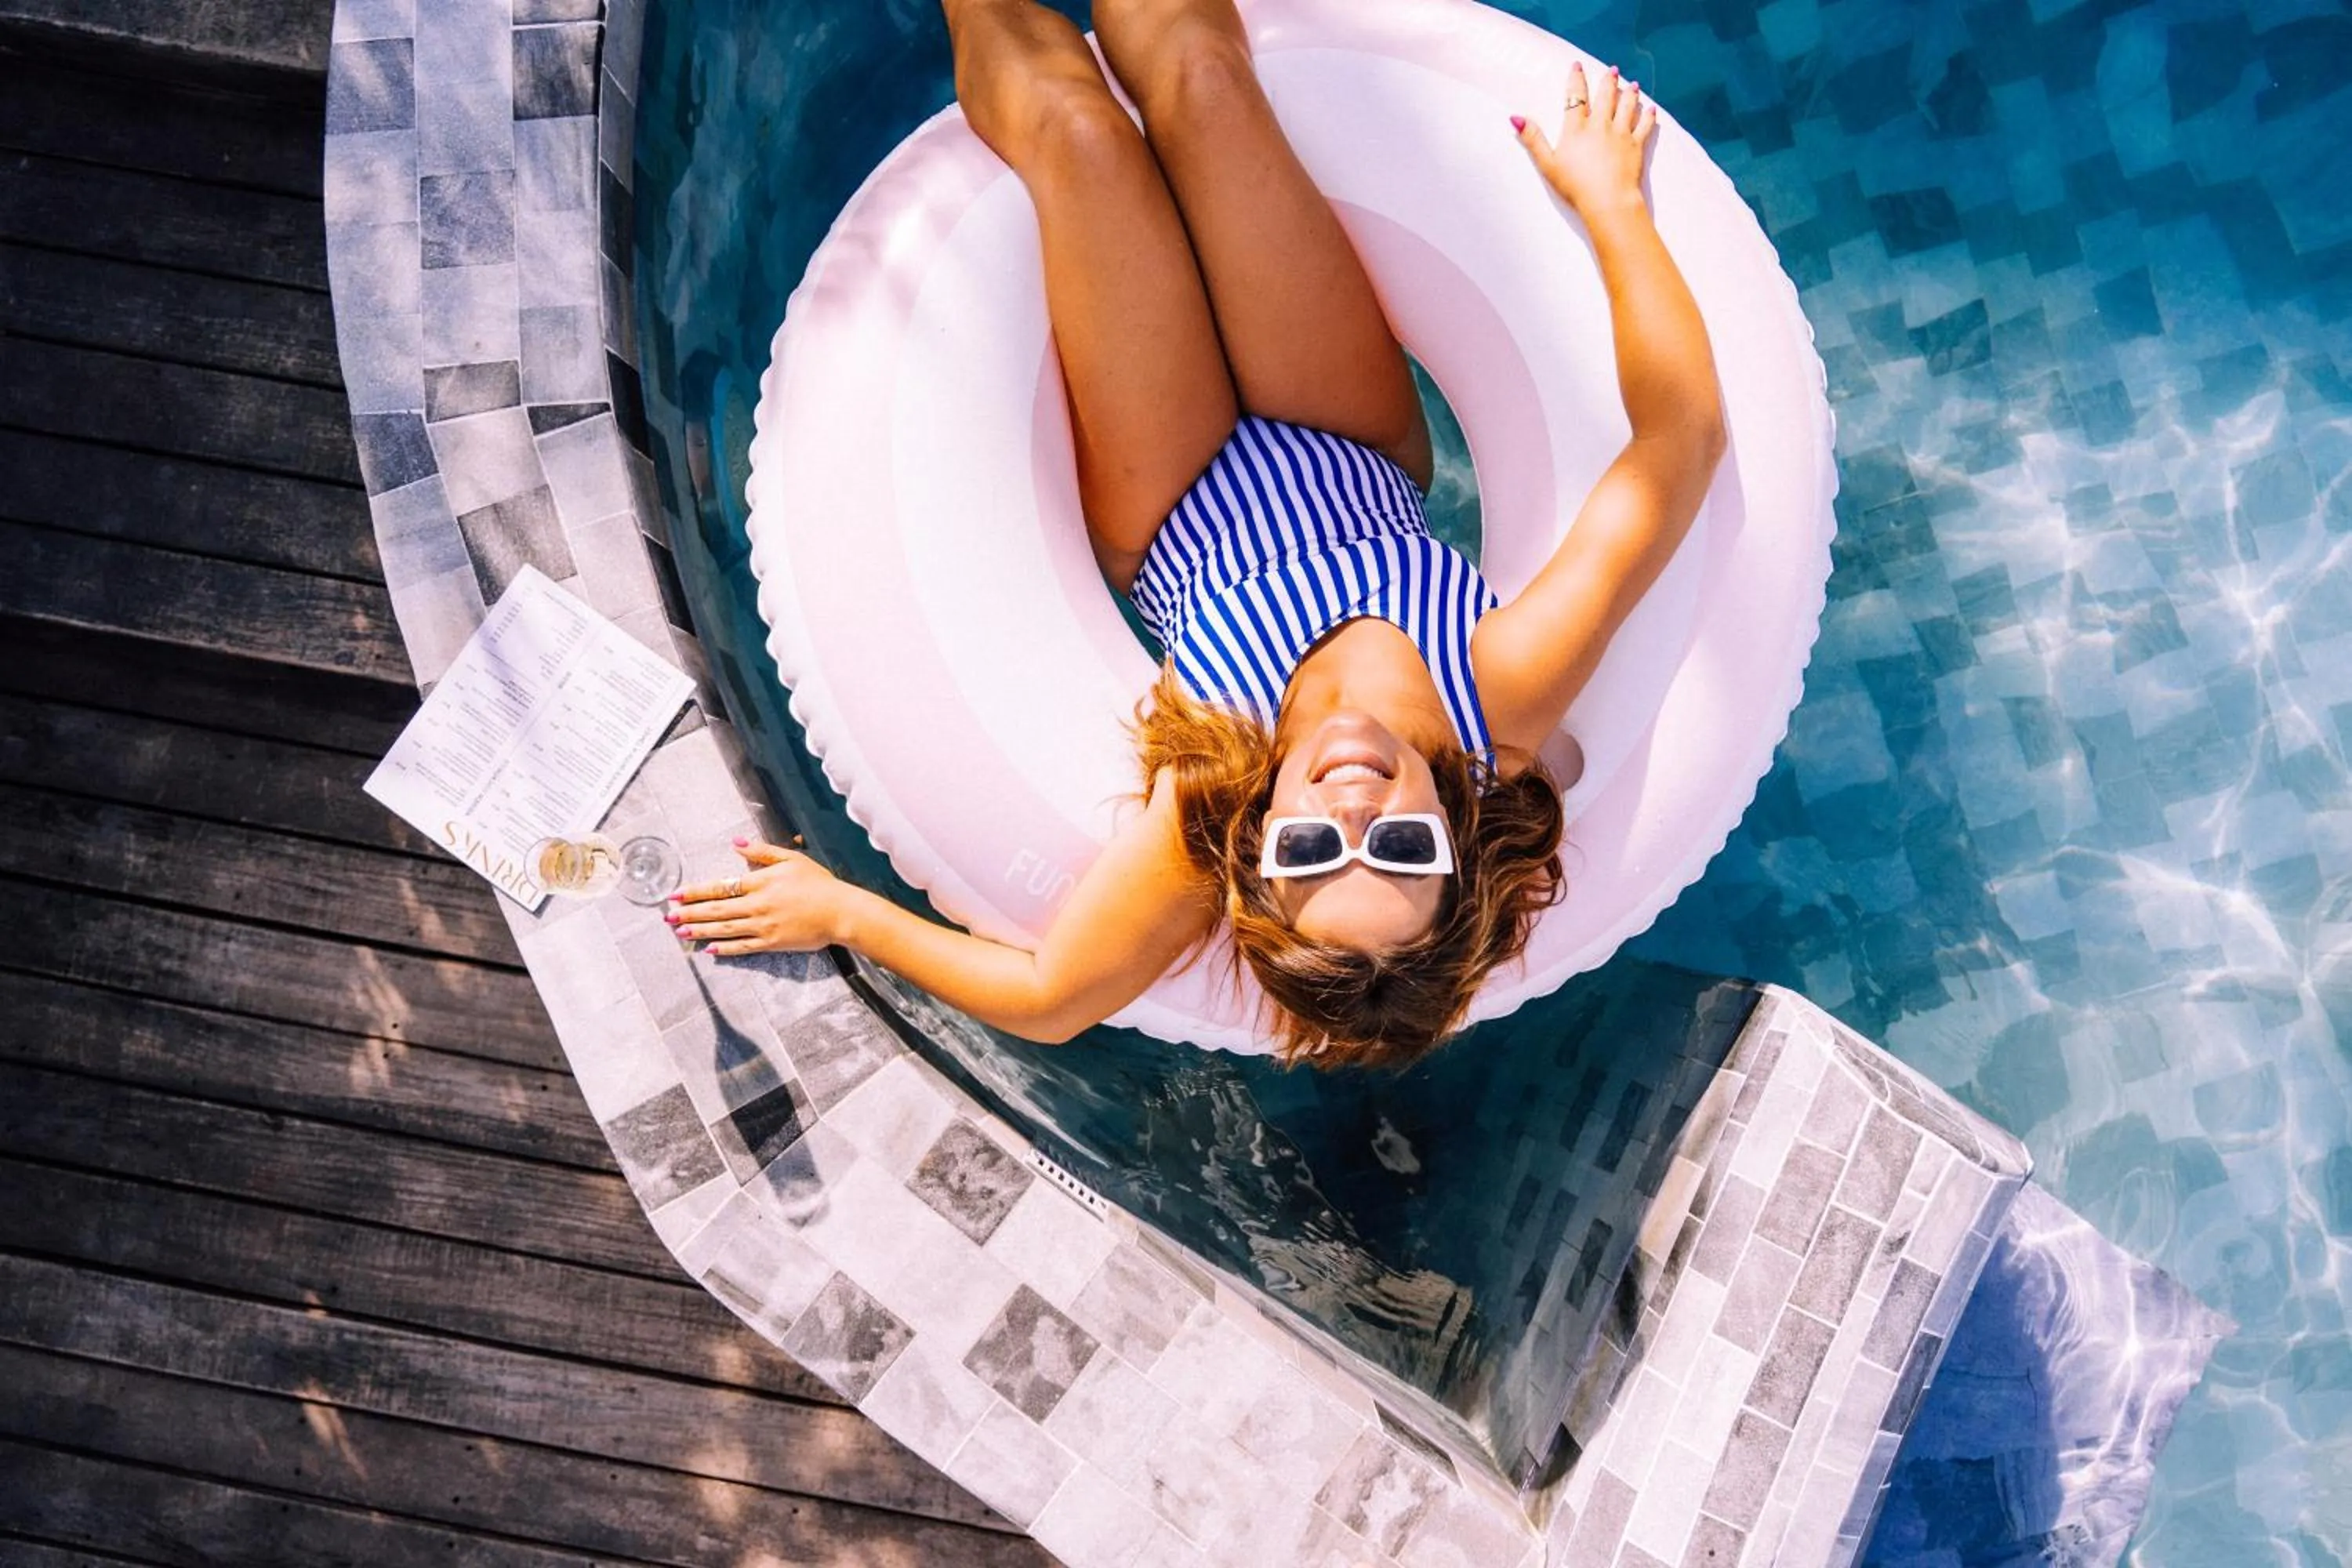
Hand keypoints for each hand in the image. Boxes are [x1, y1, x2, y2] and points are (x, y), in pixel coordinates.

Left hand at [668, 836, 849, 955]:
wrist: (841, 911)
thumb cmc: (819, 883)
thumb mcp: (792, 859)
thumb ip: (762, 852)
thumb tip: (737, 843)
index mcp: (760, 882)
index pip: (720, 886)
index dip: (696, 891)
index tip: (677, 895)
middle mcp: (757, 904)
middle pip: (716, 909)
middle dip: (690, 913)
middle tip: (668, 917)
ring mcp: (763, 926)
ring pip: (724, 928)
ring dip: (700, 930)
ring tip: (680, 932)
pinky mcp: (771, 943)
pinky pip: (742, 947)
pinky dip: (724, 948)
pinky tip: (709, 949)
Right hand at [1513, 61, 1656, 218]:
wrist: (1607, 200)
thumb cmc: (1575, 186)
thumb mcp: (1547, 164)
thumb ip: (1533, 139)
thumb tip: (1515, 118)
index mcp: (1577, 129)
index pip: (1575, 97)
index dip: (1576, 79)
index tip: (1577, 66)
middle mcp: (1600, 125)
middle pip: (1605, 97)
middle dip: (1608, 81)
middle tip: (1612, 70)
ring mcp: (1620, 134)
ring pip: (1627, 106)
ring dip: (1630, 94)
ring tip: (1633, 85)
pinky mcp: (1636, 146)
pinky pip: (1644, 126)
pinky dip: (1648, 117)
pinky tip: (1651, 110)